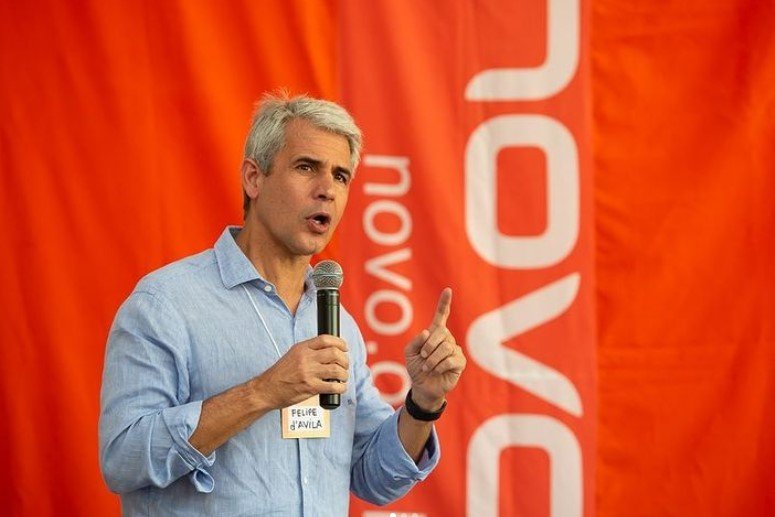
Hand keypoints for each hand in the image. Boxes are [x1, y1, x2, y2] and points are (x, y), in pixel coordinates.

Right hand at [253, 335, 348, 409]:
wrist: (266, 389)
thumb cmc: (280, 374)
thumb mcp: (292, 355)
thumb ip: (309, 352)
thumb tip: (329, 351)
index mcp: (301, 348)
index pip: (325, 339)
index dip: (339, 342)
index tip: (345, 348)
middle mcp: (306, 358)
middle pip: (334, 353)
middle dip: (344, 360)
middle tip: (344, 365)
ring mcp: (308, 373)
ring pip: (336, 370)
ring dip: (344, 374)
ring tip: (342, 377)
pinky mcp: (310, 387)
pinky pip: (333, 386)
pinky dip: (341, 387)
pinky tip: (340, 388)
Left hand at [404, 288, 465, 409]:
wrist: (422, 387)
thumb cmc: (416, 368)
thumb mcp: (409, 353)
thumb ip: (415, 341)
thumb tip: (428, 333)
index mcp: (435, 333)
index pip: (441, 315)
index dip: (444, 303)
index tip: (448, 290)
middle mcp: (447, 338)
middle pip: (441, 333)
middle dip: (428, 346)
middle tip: (422, 357)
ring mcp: (454, 349)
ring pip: (445, 347)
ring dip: (432, 359)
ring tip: (427, 367)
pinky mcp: (460, 362)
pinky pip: (451, 359)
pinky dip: (439, 366)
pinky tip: (437, 371)